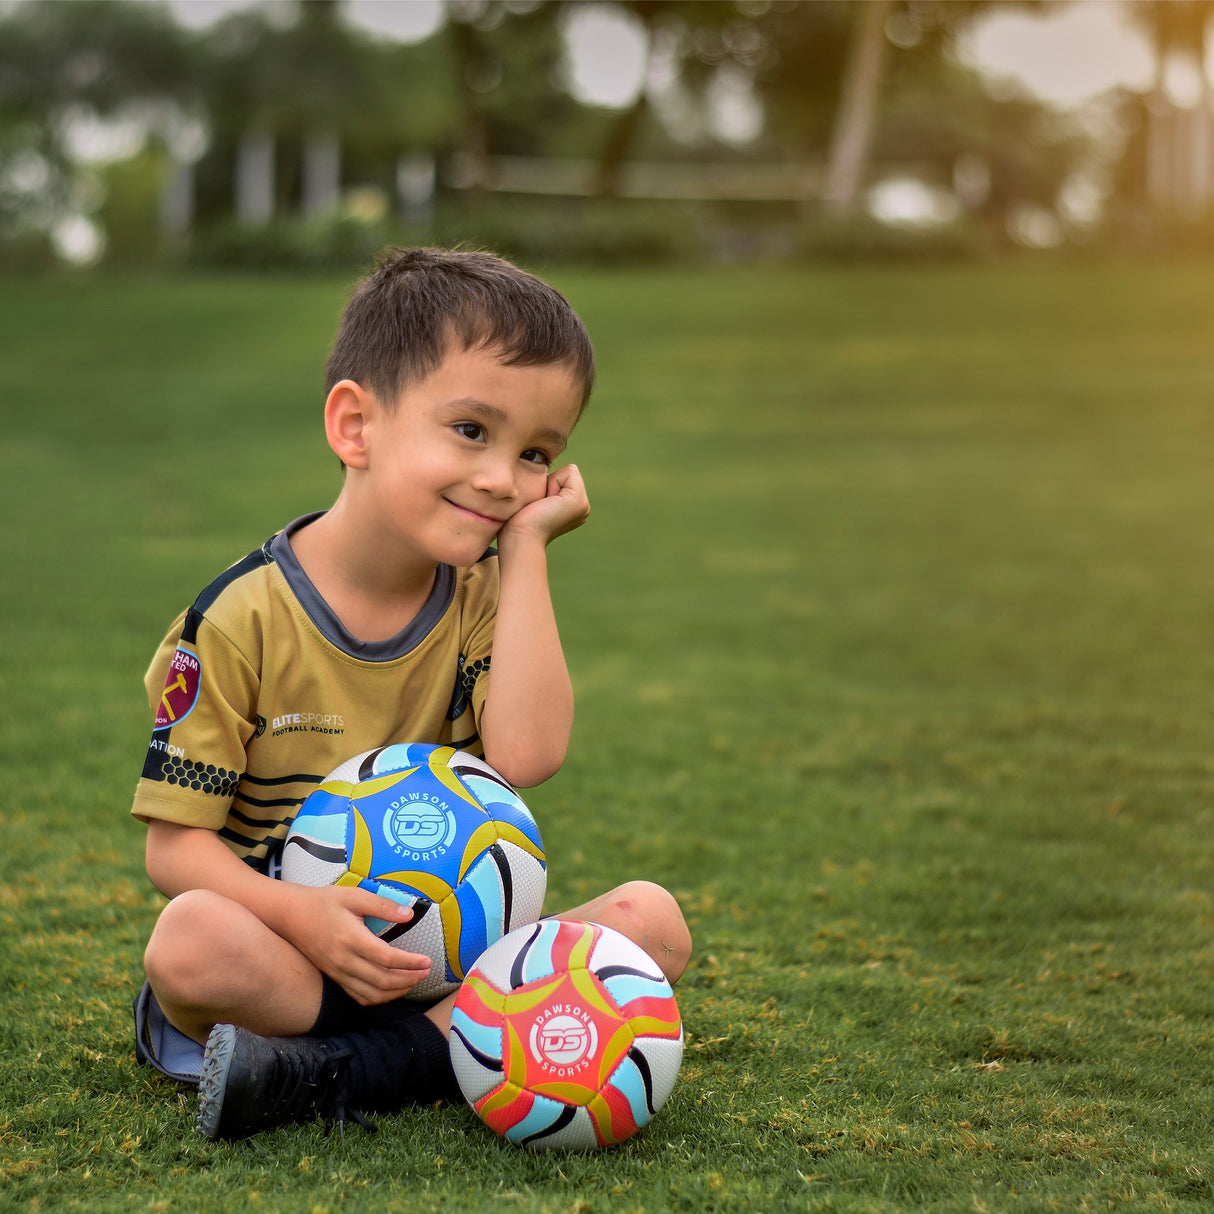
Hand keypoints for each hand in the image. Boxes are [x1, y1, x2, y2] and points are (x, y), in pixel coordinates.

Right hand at [282, 884, 432, 1005]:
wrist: (291, 916)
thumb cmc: (323, 902)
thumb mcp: (354, 896)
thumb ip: (383, 906)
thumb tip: (409, 914)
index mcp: (351, 939)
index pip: (387, 958)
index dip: (410, 962)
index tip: (426, 961)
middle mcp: (344, 961)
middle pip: (382, 981)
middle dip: (409, 979)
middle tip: (426, 972)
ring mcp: (338, 973)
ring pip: (371, 994)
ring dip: (396, 992)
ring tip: (413, 981)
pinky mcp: (334, 977)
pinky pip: (359, 997)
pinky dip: (378, 998)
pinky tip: (391, 989)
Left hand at [499, 463, 589, 548]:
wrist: (520, 538)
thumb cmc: (518, 524)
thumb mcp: (534, 502)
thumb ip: (543, 489)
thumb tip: (541, 477)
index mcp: (572, 510)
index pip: (565, 477)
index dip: (548, 483)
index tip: (538, 505)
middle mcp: (582, 508)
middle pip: (568, 473)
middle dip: (550, 482)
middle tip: (539, 506)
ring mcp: (584, 505)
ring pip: (570, 472)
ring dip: (550, 484)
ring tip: (542, 506)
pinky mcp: (579, 501)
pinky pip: (570, 471)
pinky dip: (553, 482)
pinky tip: (546, 503)